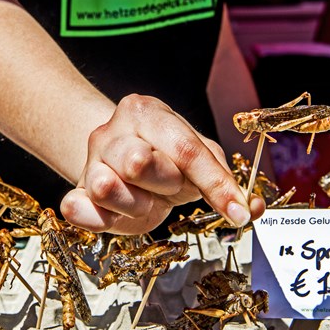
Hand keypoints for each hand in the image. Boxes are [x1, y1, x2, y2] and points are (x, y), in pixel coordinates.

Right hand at [60, 94, 264, 233]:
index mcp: (147, 112)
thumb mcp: (195, 157)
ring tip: (144, 199)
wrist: (115, 155)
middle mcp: (112, 131)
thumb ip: (224, 180)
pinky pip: (77, 207)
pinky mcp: (76, 190)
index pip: (187, 150)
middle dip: (165, 184)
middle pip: (141, 162)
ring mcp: (90, 160)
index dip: (216, 185)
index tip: (239, 213)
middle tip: (169, 187)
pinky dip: (92, 217)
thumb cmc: (163, 157)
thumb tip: (253, 208)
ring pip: (108, 187)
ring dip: (137, 204)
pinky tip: (105, 217)